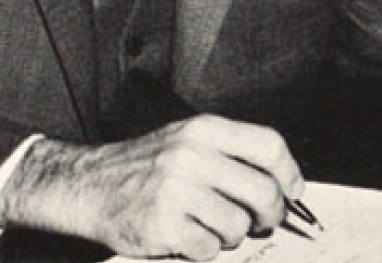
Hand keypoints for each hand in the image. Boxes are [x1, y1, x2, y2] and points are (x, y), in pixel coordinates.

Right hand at [0, 114, 303, 260]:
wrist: (89, 186)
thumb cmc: (144, 168)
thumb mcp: (186, 141)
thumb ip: (231, 156)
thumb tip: (284, 188)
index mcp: (203, 130)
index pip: (269, 146)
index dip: (290, 174)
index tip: (292, 192)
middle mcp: (192, 155)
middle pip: (263, 192)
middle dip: (270, 215)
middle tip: (260, 222)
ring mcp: (176, 191)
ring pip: (238, 227)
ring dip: (230, 236)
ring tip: (209, 227)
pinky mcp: (163, 225)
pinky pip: (210, 250)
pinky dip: (204, 251)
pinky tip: (187, 237)